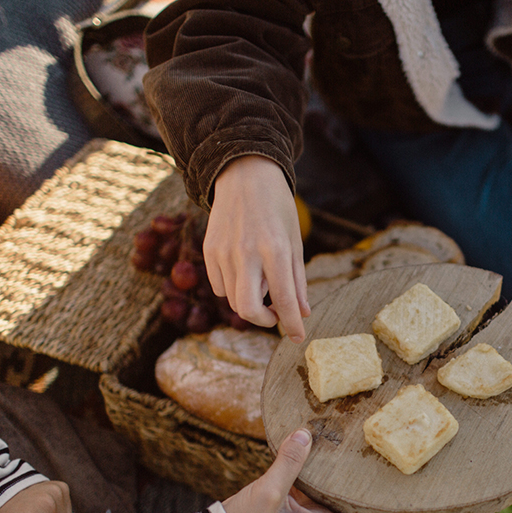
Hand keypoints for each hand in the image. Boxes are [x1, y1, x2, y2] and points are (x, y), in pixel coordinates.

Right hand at [207, 155, 309, 341]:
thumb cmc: (277, 208)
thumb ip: (297, 280)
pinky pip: (220, 286)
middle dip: (264, 321)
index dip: (292, 324)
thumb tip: (303, 313)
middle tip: (275, 316)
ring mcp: (223, 252)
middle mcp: (247, 253)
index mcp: (275, 249)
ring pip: (233, 300)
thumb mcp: (294, 241)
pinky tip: (244, 271)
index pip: (283, 299)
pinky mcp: (208, 250)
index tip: (298, 337)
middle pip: (248, 310)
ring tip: (263, 285)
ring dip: (251, 303)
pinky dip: (234, 289)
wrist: (244, 175)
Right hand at [222, 429, 376, 512]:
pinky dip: (315, 470)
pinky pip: (310, 484)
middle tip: (374, 465)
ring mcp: (302, 511)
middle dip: (361, 490)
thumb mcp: (269, 491)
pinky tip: (315, 449)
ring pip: (330, 493)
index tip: (388, 496)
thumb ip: (288, 462)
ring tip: (350, 451)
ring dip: (338, 478)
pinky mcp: (288, 501)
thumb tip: (305, 433)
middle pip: (351, 509)